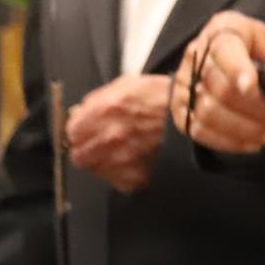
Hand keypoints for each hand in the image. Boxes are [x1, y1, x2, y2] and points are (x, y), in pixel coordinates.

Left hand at [66, 74, 170, 192]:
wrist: (194, 115)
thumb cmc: (164, 97)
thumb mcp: (127, 84)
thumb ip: (97, 99)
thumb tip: (78, 113)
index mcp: (105, 111)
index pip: (71, 132)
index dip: (79, 131)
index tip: (85, 131)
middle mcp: (110, 138)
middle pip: (79, 156)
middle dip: (86, 150)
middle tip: (100, 144)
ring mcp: (123, 160)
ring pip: (96, 170)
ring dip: (104, 162)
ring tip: (122, 150)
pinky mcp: (136, 177)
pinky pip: (117, 181)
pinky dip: (122, 173)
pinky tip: (134, 160)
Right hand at [171, 10, 264, 152]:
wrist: (218, 62)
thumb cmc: (251, 49)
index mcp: (222, 31)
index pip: (224, 49)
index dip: (236, 68)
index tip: (252, 87)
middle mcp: (196, 55)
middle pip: (221, 88)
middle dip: (258, 109)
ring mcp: (185, 84)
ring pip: (208, 113)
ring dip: (245, 129)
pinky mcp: (181, 110)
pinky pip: (198, 130)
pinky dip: (228, 141)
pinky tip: (253, 144)